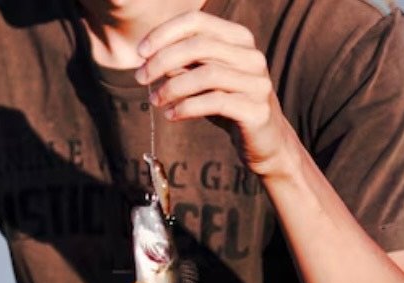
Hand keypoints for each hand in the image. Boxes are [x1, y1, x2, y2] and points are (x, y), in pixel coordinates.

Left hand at [136, 11, 294, 176]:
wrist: (263, 140)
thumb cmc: (226, 103)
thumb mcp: (201, 79)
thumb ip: (182, 64)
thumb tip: (150, 56)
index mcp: (238, 39)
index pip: (197, 21)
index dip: (164, 33)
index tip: (140, 52)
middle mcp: (251, 56)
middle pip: (199, 45)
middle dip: (162, 60)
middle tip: (140, 78)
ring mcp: (257, 82)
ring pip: (207, 74)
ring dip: (172, 87)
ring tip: (155, 101)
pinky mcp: (256, 109)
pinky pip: (215, 102)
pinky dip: (186, 108)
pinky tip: (171, 115)